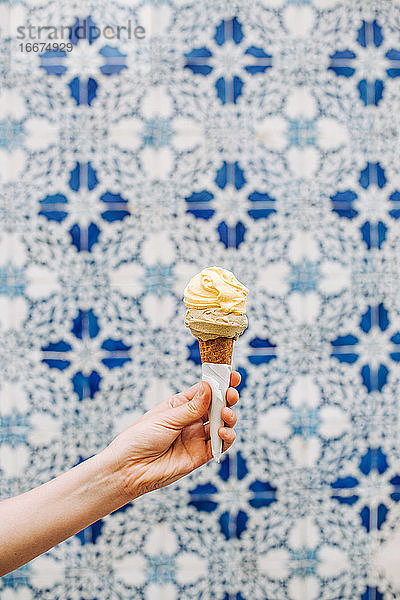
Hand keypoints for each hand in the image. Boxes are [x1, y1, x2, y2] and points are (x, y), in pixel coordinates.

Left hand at [106, 371, 240, 501]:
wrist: (129, 468)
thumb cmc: (140, 438)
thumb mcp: (166, 418)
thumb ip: (191, 407)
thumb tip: (209, 387)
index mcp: (181, 405)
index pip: (205, 390)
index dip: (219, 382)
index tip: (231, 375)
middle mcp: (191, 420)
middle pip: (217, 406)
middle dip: (228, 398)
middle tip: (231, 395)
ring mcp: (197, 437)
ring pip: (222, 424)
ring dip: (229, 417)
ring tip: (226, 414)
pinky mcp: (200, 455)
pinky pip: (220, 444)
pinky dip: (227, 437)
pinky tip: (223, 432)